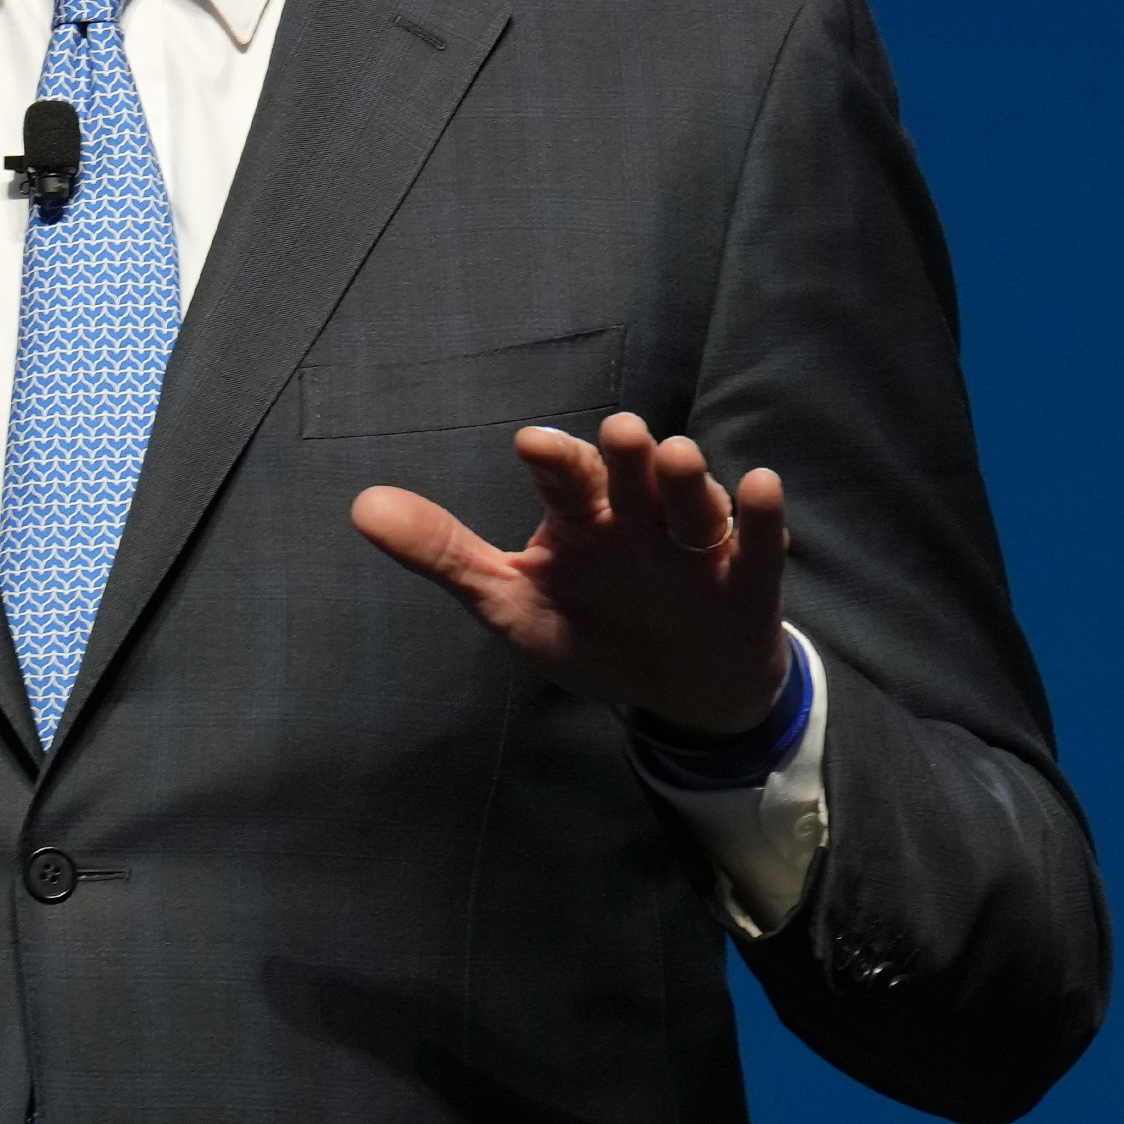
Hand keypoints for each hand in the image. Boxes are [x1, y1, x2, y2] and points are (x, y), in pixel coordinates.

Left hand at [350, 411, 789, 737]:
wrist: (682, 690)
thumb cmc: (592, 628)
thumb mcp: (510, 601)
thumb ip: (444, 554)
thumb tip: (361, 506)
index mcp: (583, 517)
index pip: (567, 481)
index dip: (554, 463)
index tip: (532, 445)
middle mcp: (641, 518)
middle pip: (633, 478)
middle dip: (626, 458)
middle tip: (619, 434)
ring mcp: (697, 548)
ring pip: (694, 504)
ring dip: (688, 480)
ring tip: (677, 457)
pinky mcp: (749, 581)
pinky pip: (759, 544)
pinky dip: (761, 518)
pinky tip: (760, 486)